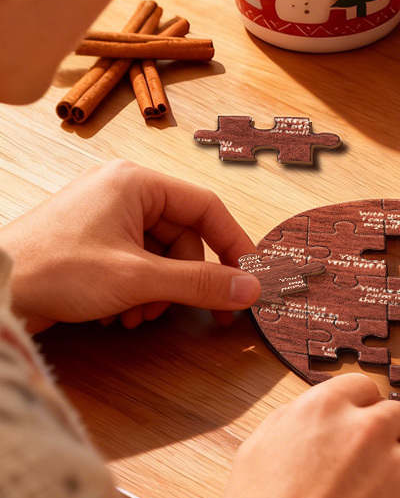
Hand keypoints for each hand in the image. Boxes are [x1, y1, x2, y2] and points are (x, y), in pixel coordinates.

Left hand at [0, 159, 260, 332]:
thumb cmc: (52, 270)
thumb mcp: (137, 279)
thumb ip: (199, 283)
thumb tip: (250, 289)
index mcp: (136, 183)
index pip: (207, 207)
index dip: (233, 244)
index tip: (250, 278)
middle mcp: (123, 192)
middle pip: (184, 237)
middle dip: (182, 280)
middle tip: (185, 312)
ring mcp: (106, 217)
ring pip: (162, 256)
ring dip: (158, 292)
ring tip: (135, 315)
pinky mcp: (93, 241)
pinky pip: (138, 264)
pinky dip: (137, 292)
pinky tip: (119, 313)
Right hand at [220, 374, 399, 497]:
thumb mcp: (257, 449)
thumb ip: (294, 419)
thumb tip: (319, 410)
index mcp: (327, 409)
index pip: (364, 389)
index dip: (360, 412)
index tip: (356, 433)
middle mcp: (368, 429)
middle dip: (389, 439)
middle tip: (372, 469)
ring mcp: (399, 467)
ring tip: (389, 495)